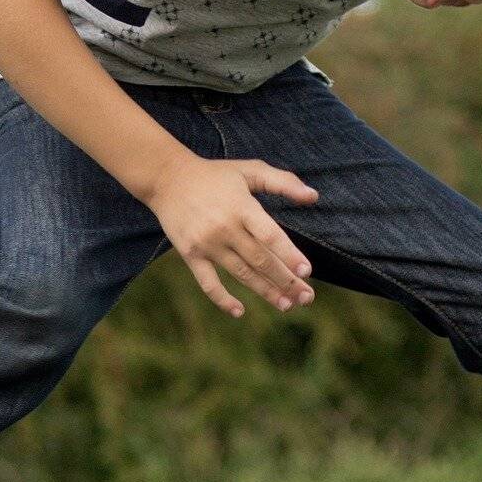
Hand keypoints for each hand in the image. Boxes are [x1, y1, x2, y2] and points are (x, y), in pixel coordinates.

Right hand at [142, 155, 320, 318]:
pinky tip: (239, 311)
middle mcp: (225, 228)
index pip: (270, 236)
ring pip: (241, 274)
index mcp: (242, 207)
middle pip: (260, 260)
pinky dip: (222, 299)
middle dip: (285, 281)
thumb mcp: (250, 169)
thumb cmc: (215, 174)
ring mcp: (207, 244)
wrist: (167, 178)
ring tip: (287, 305)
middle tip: (307, 297)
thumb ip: (283, 182)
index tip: (306, 272)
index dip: (289, 255)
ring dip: (265, 292)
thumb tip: (313, 196)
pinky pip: (208, 283)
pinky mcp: (190, 255)